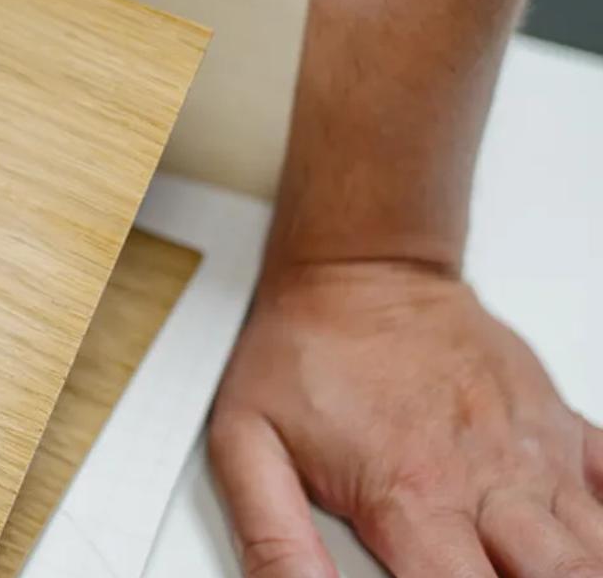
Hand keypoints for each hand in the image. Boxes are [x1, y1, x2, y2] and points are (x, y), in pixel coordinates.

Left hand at [209, 260, 602, 576]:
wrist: (359, 268)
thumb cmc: (304, 348)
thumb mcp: (248, 444)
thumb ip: (273, 537)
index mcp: (410, 498)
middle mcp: (484, 480)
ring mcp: (530, 453)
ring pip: (595, 544)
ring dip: (582, 567)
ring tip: (546, 568)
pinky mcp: (557, 425)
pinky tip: (586, 536)